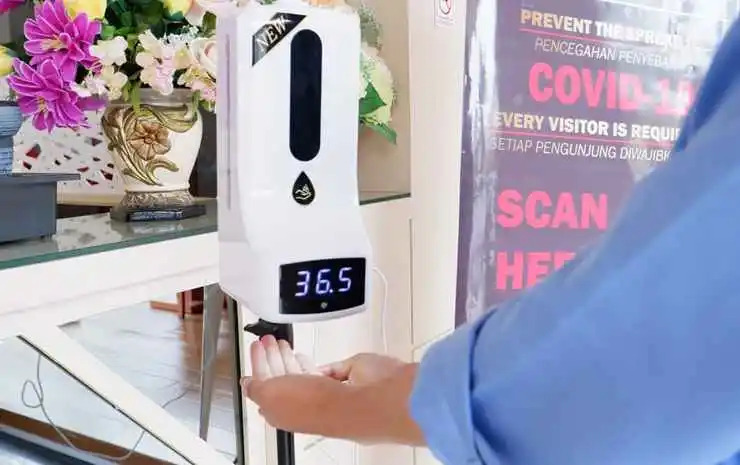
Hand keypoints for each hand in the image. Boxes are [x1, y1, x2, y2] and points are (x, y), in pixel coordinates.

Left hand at [243, 336, 423, 444]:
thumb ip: (256, 388)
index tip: (256, 348)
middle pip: (282, 377)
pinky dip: (311, 360)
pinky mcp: (344, 377)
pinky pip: (324, 367)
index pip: (265, 386)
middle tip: (266, 341)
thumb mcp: (272, 395)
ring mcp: (325, 390)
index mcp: (283, 410)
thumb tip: (247, 384)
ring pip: (301, 371)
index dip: (258, 366)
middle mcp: (305, 402)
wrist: (360, 400)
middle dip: (272, 358)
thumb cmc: (318, 405)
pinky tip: (305, 354)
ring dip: (289, 356)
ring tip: (281, 342)